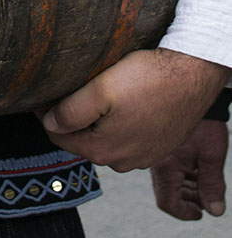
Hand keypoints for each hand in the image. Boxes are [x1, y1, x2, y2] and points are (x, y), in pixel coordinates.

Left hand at [40, 49, 228, 170]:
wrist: (193, 76)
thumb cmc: (149, 79)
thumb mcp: (100, 90)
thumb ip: (70, 111)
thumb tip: (49, 125)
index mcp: (103, 151)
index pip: (59, 138)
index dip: (47, 115)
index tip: (44, 94)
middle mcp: (122, 161)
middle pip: (82, 140)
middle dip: (72, 118)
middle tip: (70, 90)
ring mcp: (143, 156)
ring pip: (106, 138)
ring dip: (97, 120)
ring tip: (98, 94)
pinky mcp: (158, 146)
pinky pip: (128, 136)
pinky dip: (120, 121)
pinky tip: (124, 102)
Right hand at [151, 119, 228, 219]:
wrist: (192, 92)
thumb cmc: (204, 123)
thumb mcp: (212, 155)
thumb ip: (212, 185)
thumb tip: (215, 211)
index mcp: (165, 167)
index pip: (168, 203)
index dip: (186, 213)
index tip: (202, 212)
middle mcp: (156, 163)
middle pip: (168, 195)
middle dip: (189, 201)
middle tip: (208, 197)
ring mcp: (157, 155)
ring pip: (169, 183)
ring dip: (187, 189)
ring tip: (205, 182)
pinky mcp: (161, 148)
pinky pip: (168, 170)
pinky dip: (183, 176)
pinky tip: (197, 168)